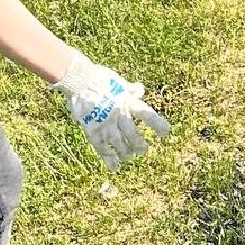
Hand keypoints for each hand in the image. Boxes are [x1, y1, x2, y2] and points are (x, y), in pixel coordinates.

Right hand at [51, 54, 170, 171]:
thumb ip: (130, 89)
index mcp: (127, 101)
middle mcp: (119, 115)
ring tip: (129, 156)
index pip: (147, 115)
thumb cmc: (99, 78)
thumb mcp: (118, 81)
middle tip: (144, 150)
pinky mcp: (93, 131)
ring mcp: (106, 125)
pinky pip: (102, 148)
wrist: (78, 80)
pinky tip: (114, 167)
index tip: (165, 133)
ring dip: (126, 153)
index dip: (158, 125)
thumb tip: (140, 90)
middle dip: (140, 145)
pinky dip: (109, 159)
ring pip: (120, 145)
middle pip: (134, 136)